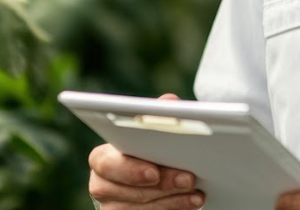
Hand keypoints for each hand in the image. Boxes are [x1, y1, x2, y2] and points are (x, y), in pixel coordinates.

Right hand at [86, 93, 204, 208]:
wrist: (153, 179)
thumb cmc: (149, 150)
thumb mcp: (152, 132)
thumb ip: (158, 116)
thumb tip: (169, 102)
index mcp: (103, 157)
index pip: (106, 163)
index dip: (129, 169)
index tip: (153, 172)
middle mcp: (102, 185)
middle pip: (129, 190)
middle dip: (163, 184)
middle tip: (189, 179)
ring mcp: (113, 206)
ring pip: (141, 207)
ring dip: (173, 200)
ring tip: (197, 192)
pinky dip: (173, 209)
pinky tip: (191, 203)